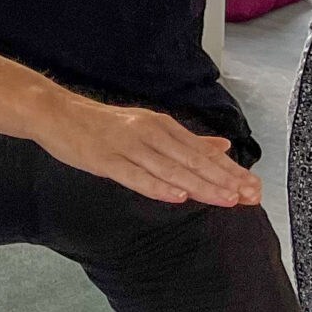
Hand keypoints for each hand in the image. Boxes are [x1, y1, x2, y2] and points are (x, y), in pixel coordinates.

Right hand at [38, 99, 262, 208]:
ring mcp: (126, 146)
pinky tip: (177, 196)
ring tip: (226, 199)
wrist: (56, 112)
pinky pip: (135, 175)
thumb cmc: (101, 124)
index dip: (229, 170)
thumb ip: (186, 140)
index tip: (255, 187)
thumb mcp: (147, 126)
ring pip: (170, 169)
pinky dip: (158, 186)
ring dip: (200, 185)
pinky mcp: (105, 159)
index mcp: (161, 125)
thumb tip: (223, 146)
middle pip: (191, 160)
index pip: (202, 152)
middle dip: (223, 179)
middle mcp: (148, 133)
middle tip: (250, 196)